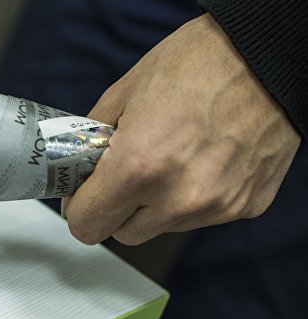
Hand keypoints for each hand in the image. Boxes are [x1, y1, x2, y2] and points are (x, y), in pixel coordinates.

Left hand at [62, 13, 300, 245]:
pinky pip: (202, 216)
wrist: (269, 54)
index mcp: (138, 168)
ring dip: (157, 204)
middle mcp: (178, 197)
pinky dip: (193, 197)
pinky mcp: (245, 206)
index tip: (84, 195)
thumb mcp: (124, 93)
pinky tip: (202, 159)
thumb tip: (78, 166)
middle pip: (124, 233)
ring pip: (163, 227)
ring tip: (171, 156)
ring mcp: (216, 207)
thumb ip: (92, 140)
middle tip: (125, 173)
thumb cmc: (199, 62)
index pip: (87, 225)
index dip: (80, 208)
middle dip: (117, 208)